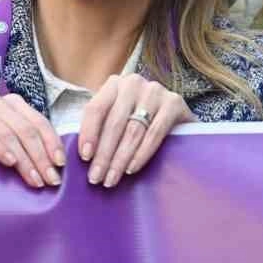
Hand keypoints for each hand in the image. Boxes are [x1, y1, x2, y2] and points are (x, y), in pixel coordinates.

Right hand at [0, 91, 64, 188]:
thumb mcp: (13, 144)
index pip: (38, 121)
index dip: (51, 143)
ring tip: (33, 179)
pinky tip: (9, 162)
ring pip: (6, 133)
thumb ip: (32, 145)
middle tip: (49, 179)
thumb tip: (58, 163)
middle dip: (40, 156)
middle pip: (24, 129)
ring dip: (23, 158)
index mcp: (12, 102)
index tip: (60, 164)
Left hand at [78, 74, 194, 187]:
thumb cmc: (139, 119)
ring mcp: (155, 91)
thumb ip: (102, 128)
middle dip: (103, 154)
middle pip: (114, 122)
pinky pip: (155, 132)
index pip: (96, 108)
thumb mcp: (118, 117)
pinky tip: (132, 169)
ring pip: (133, 130)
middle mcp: (133, 83)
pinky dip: (142, 153)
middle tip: (96, 178)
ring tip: (111, 179)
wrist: (177, 116)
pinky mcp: (174, 102)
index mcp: (114, 84)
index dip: (89, 133)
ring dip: (120, 158)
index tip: (85, 158)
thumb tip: (84, 156)